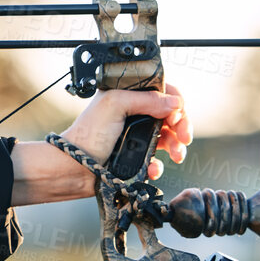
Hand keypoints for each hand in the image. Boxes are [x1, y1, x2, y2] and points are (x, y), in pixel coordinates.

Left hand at [59, 84, 190, 180]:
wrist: (74, 168)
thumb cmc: (87, 135)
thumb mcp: (115, 105)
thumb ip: (146, 99)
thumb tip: (174, 103)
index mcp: (126, 95)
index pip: (161, 92)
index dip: (174, 103)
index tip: (176, 116)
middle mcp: (132, 112)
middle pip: (169, 115)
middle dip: (181, 126)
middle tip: (185, 137)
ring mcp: (135, 134)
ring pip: (167, 137)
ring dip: (176, 146)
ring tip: (176, 155)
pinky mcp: (134, 154)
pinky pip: (156, 158)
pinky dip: (159, 164)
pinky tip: (153, 167)